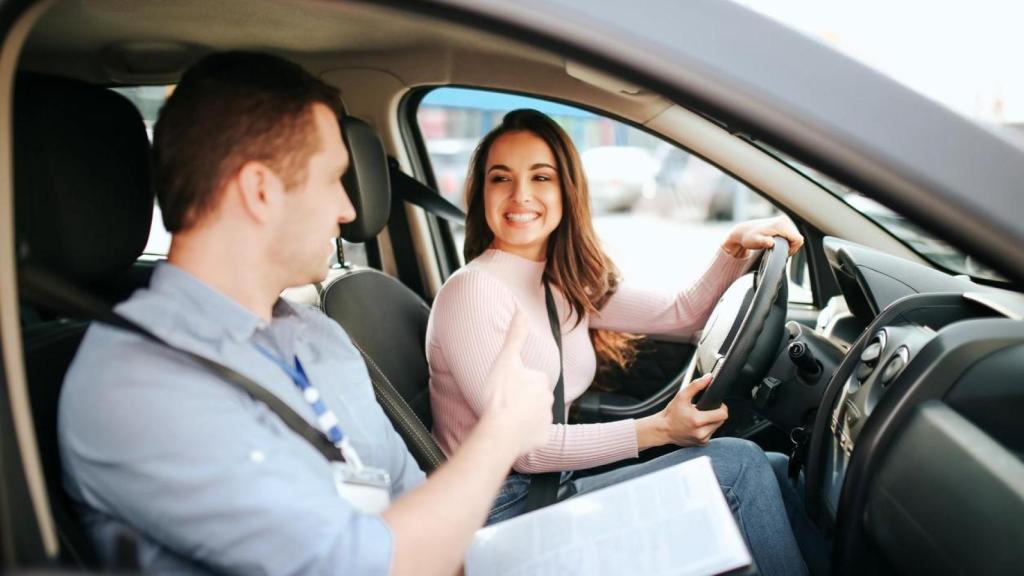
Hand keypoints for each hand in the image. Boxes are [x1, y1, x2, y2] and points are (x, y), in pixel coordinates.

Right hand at [480, 311, 553, 455]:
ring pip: (536, 415)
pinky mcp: (542, 439)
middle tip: (505, 403)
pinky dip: (526, 434)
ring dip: (525, 416)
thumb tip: (520, 312)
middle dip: (524, 399)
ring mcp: (546, 421)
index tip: (507, 387)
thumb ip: (515, 336)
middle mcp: (548, 401)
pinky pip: (535, 435)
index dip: (519, 382)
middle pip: (536, 397)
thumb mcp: (505, 360)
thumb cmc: (500, 397)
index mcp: (541, 381)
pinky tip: (512, 432)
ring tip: (506, 418)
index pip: (534, 378)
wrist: (500, 432)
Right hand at [659, 374, 728, 446]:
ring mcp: (702, 440)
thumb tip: (708, 378)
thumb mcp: (682, 396)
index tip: (715, 405)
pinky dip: (707, 428)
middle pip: (721, 421)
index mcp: (698, 421)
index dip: (721, 407)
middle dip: (715, 414)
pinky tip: (697, 425)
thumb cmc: (671, 414)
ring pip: (717, 427)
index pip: (723, 414)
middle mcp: (701, 432)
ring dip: (711, 421)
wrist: (663, 429)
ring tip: (699, 418)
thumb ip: (696, 385)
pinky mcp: (701, 444)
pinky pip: (711, 433)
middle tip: (704, 410)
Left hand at [722, 215, 803, 257]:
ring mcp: (783, 221)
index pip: (798, 239)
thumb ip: (764, 242)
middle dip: (790, 247)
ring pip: (794, 237)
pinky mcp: (781, 223)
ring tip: (776, 247)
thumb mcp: (755, 241)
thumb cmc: (748, 237)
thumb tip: (771, 243)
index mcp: (781, 225)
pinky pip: (790, 235)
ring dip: (788, 244)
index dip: (793, 249)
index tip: (783, 253)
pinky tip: (777, 243)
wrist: (743, 231)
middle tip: (778, 251)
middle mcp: (784, 221)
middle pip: (797, 238)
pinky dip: (786, 240)